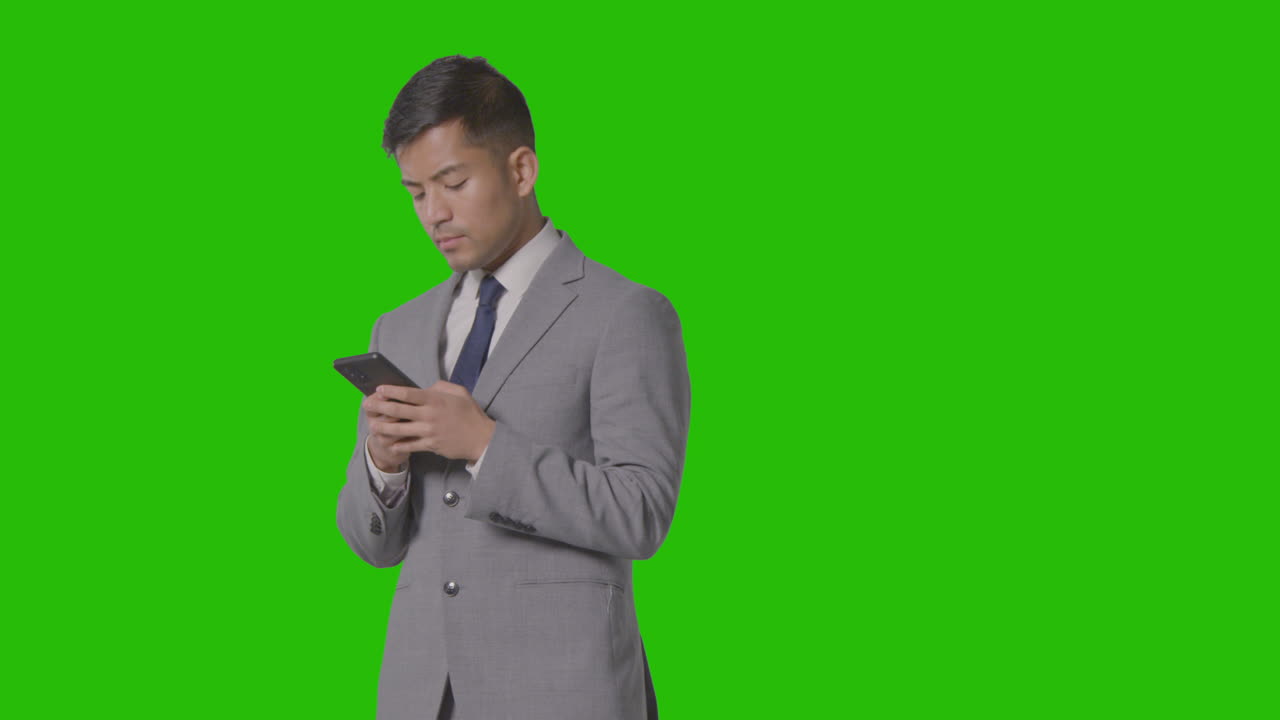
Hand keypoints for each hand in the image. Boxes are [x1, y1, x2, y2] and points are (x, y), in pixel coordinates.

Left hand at [364, 381, 496, 463]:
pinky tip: (389, 443)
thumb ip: (441, 386)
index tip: (379, 389)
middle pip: (398, 410)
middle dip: (380, 407)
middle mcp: (429, 415)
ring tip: (373, 426)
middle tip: (367, 405)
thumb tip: (425, 387)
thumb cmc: (470, 414)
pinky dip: (398, 445)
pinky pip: (410, 445)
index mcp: (435, 400)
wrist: (482, 438)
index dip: (391, 391)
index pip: (407, 393)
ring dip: (383, 428)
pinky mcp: (431, 445)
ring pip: (400, 430)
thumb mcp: (459, 392)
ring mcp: (429, 431)